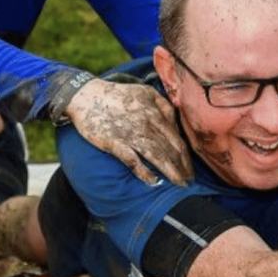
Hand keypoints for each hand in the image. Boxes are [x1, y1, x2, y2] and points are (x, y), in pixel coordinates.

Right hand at [66, 79, 191, 185]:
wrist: (86, 96)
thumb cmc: (117, 94)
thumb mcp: (146, 92)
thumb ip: (164, 106)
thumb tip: (177, 125)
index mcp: (155, 113)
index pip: (177, 139)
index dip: (187, 157)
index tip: (191, 168)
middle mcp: (146, 125)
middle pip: (171, 150)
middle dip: (183, 168)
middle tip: (190, 181)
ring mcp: (131, 135)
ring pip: (157, 157)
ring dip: (171, 172)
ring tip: (180, 184)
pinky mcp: (115, 143)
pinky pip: (133, 161)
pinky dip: (144, 172)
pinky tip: (153, 181)